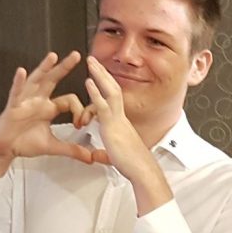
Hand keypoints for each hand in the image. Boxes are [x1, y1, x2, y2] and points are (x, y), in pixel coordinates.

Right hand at [0, 51, 103, 178]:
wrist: (4, 149)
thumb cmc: (23, 143)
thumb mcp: (53, 147)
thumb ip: (72, 150)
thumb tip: (91, 158)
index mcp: (48, 107)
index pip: (70, 100)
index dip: (80, 110)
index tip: (83, 123)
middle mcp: (37, 100)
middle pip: (53, 80)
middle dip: (64, 67)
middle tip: (77, 55)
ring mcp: (25, 101)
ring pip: (35, 81)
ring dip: (44, 68)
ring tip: (53, 56)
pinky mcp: (13, 107)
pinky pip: (16, 92)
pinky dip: (18, 83)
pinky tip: (21, 72)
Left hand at [82, 56, 162, 187]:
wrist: (143, 171)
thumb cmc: (133, 166)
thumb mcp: (113, 157)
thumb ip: (103, 153)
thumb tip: (95, 156)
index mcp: (120, 123)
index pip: (112, 100)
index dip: (105, 86)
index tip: (98, 76)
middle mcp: (120, 118)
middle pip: (113, 89)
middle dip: (103, 74)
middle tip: (94, 61)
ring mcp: (118, 120)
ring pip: (110, 91)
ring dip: (100, 75)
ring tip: (91, 62)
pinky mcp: (113, 126)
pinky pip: (103, 105)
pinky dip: (95, 92)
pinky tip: (88, 81)